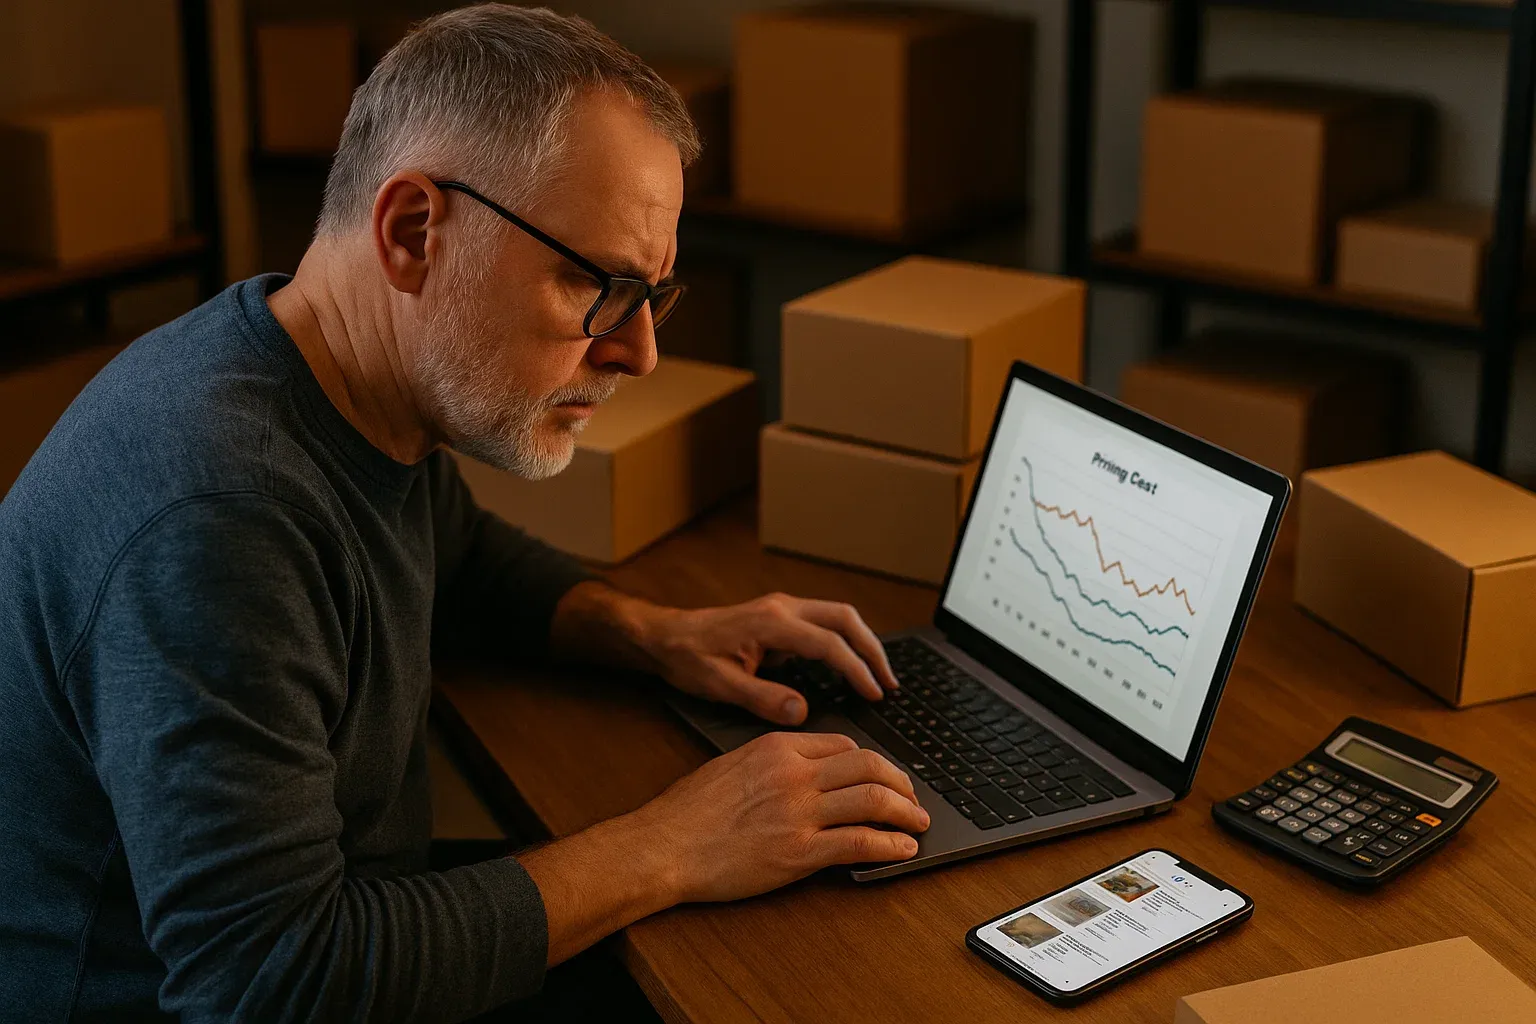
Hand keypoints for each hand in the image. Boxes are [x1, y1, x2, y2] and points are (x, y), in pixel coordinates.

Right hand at [630, 731, 930, 903]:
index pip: (844, 745)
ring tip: (919, 824)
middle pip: (869, 766)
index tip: (883, 776)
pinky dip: (890, 845)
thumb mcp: (731, 764)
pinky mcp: (799, 852)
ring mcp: (799, 812)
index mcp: (777, 747)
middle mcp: (794, 774)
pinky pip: (859, 843)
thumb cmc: (687, 811)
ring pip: (873, 800)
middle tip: (913, 798)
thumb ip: (771, 762)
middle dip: (901, 783)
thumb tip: (801, 769)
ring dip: (906, 812)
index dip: (872, 762)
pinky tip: (903, 850)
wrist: (663, 845)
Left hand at [641, 593, 898, 725]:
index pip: (829, 644)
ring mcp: (782, 608)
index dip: (856, 670)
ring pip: (838, 616)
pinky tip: (848, 667)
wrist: (664, 636)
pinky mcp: (780, 617)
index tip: (874, 694)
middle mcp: (782, 608)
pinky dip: (844, 642)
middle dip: (873, 650)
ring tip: (878, 676)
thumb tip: (801, 711)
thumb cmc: (688, 658)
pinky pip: (823, 623)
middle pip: (845, 619)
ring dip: (862, 643)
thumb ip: (763, 698)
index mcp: (771, 623)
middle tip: (890, 683)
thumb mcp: (720, 685)